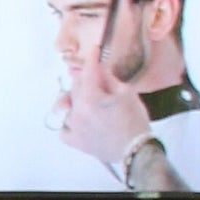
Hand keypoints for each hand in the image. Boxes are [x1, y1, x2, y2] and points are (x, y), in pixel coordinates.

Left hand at [54, 38, 154, 172]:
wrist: (136, 149)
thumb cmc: (134, 121)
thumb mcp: (126, 93)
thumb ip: (109, 79)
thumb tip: (99, 68)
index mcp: (90, 98)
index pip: (88, 72)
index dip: (92, 59)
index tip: (94, 49)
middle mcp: (77, 112)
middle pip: (76, 87)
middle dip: (86, 79)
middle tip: (98, 77)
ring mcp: (73, 127)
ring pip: (68, 105)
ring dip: (78, 99)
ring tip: (93, 101)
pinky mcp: (74, 141)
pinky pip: (64, 127)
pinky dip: (70, 122)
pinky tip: (80, 120)